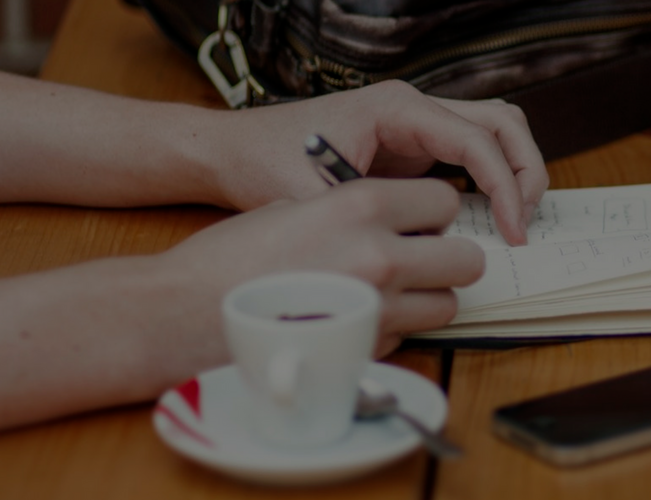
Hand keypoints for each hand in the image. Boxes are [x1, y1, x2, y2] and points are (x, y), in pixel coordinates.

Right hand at [158, 178, 482, 355]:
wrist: (184, 313)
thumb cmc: (229, 258)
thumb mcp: (293, 206)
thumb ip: (351, 211)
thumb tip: (392, 222)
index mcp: (361, 204)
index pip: (445, 200)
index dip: (434, 213)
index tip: (421, 220)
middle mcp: (380, 254)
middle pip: (466, 259)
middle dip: (448, 259)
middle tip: (423, 260)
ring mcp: (378, 308)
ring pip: (447, 305)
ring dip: (428, 299)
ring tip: (389, 292)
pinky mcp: (367, 349)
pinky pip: (409, 336)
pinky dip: (394, 329)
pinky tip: (356, 318)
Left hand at [211, 81, 547, 244]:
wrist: (234, 149)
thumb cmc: (266, 163)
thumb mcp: (314, 199)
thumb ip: (368, 223)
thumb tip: (420, 255)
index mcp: (396, 108)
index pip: (477, 139)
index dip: (505, 187)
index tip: (512, 231)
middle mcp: (414, 107)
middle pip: (503, 123)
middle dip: (525, 172)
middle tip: (525, 224)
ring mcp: (418, 124)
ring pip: (496, 131)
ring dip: (515, 171)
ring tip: (515, 220)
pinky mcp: (415, 145)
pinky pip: (473, 153)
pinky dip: (493, 180)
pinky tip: (487, 219)